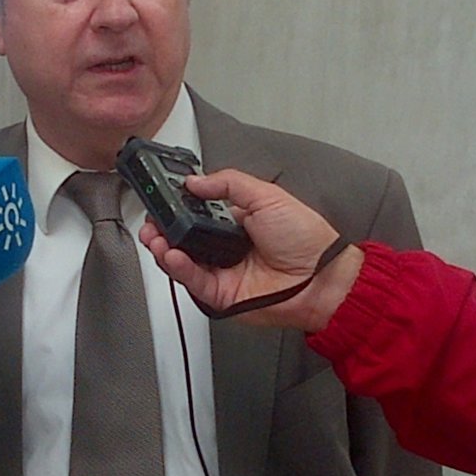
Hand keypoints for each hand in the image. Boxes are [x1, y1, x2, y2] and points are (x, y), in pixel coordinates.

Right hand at [139, 169, 363, 330]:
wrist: (322, 277)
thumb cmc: (307, 239)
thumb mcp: (267, 196)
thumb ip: (229, 183)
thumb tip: (196, 181)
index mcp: (237, 222)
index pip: (197, 213)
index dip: (177, 208)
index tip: (161, 200)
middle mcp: (227, 247)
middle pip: (184, 239)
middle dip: (163, 230)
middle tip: (152, 221)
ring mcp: (223, 272)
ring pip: (182, 262)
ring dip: (164, 249)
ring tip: (157, 238)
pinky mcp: (222, 295)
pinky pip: (194, 281)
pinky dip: (179, 268)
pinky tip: (173, 255)